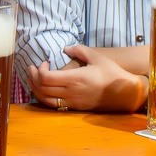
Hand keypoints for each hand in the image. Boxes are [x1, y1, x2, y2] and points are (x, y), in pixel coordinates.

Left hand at [28, 45, 146, 111]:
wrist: (123, 93)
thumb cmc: (111, 73)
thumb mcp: (97, 57)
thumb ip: (79, 50)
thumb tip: (66, 48)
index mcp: (75, 79)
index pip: (47, 78)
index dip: (40, 70)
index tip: (44, 62)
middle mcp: (71, 92)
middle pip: (42, 88)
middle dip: (33, 77)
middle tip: (32, 68)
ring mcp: (72, 102)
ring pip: (45, 99)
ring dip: (36, 89)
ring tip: (34, 79)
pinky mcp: (74, 108)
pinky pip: (53, 105)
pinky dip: (44, 98)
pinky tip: (43, 90)